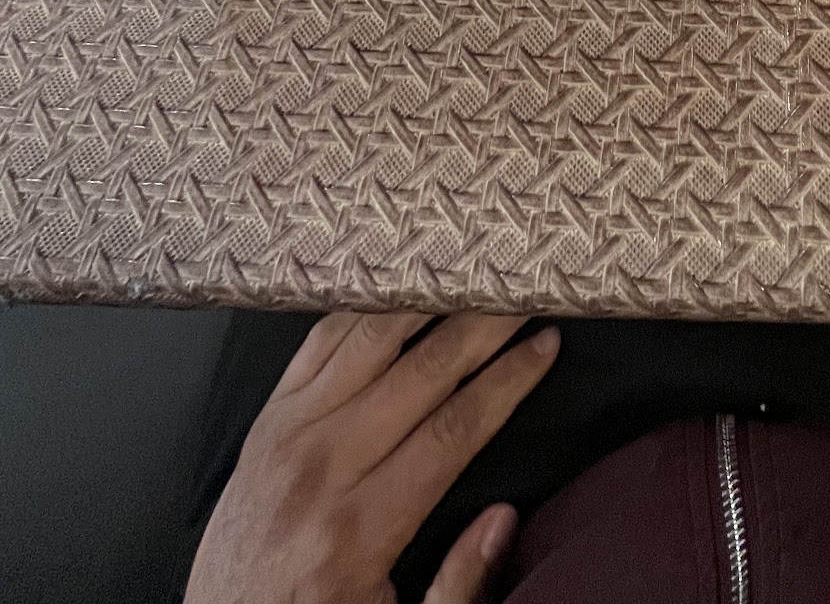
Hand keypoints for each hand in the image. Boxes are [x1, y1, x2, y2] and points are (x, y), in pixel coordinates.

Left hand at [185, 310, 559, 603]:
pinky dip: (362, 309)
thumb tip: (503, 518)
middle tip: (522, 294)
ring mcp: (289, 433)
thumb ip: (456, 584)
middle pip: (423, 371)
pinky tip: (396, 289)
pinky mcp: (268, 417)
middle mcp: (323, 466)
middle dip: (483, 326)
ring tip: (468, 274)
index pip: (454, 428)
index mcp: (360, 527)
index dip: (508, 380)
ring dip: (427, 301)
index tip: (544, 346)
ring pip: (370, 341)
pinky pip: (319, 342)